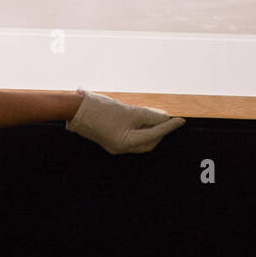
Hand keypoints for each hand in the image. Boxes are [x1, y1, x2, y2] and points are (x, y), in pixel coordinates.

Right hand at [65, 89, 184, 153]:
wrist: (75, 110)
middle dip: (160, 131)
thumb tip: (164, 118)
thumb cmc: (100, 108)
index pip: (153, 134)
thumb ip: (147, 115)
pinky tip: (142, 119)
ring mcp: (116, 146)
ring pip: (141, 140)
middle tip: (168, 118)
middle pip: (149, 142)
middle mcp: (121, 148)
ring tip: (156, 117)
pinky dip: (140, 129)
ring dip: (150, 129)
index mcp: (125, 143)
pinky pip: (131, 137)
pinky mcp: (111, 140)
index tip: (180, 120)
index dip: (168, 126)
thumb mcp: (127, 110)